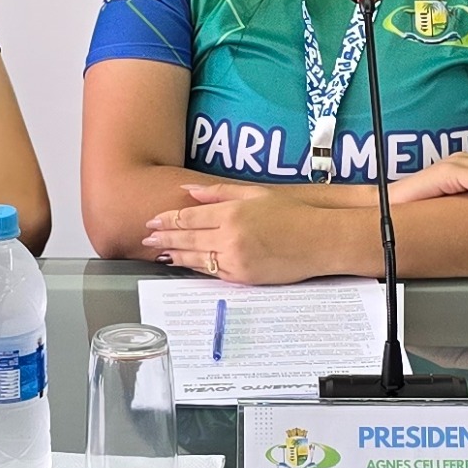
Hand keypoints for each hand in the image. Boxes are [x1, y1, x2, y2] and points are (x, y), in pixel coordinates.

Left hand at [142, 180, 351, 285]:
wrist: (320, 240)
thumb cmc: (293, 214)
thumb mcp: (256, 193)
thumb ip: (220, 192)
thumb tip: (190, 190)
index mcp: (232, 212)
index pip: (190, 217)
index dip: (168, 220)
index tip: (153, 221)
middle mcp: (230, 236)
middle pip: (187, 238)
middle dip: (164, 238)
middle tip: (147, 238)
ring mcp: (236, 259)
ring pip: (196, 258)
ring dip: (175, 255)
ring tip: (159, 252)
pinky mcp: (244, 277)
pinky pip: (213, 273)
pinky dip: (196, 268)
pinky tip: (186, 265)